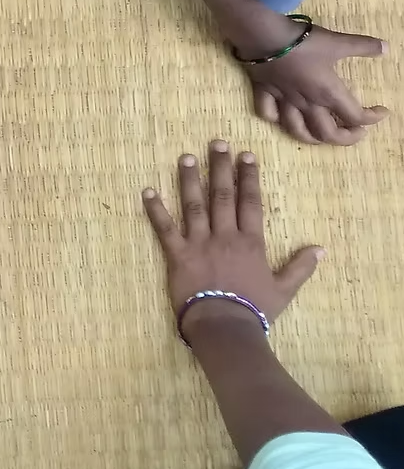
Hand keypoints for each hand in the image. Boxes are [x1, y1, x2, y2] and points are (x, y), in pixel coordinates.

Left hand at [141, 141, 322, 340]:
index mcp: (251, 242)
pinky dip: (155, 209)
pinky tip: (147, 191)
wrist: (224, 325)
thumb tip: (320, 248)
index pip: (250, 202)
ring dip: (189, 180)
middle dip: (220, 168)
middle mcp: (224, 236)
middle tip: (217, 143)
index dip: (249, 177)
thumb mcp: (285, 289)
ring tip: (186, 157)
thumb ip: (300, 267)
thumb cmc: (254, 309)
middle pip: (222, 195)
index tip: (246, 155)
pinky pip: (164, 228)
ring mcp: (199, 243)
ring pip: (194, 205)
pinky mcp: (177, 255)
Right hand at [240, 23, 388, 145]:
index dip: (373, 118)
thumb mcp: (338, 42)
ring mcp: (284, 101)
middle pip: (328, 134)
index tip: (383, 112)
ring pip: (298, 131)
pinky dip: (276, 119)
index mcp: (328, 94)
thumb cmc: (304, 42)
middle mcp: (307, 104)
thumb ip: (363, 46)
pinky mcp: (264, 93)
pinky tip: (281, 116)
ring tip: (322, 135)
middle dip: (346, 138)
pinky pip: (268, 114)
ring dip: (313, 138)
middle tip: (357, 131)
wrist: (264, 36)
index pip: (356, 117)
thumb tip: (386, 48)